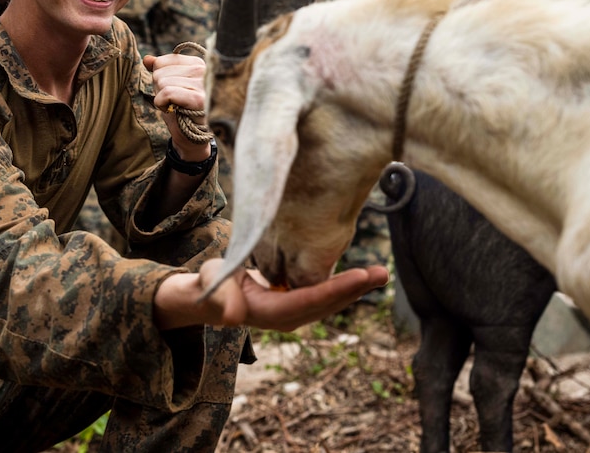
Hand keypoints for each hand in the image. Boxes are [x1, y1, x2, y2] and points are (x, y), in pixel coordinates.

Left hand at [144, 53, 209, 158]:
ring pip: (162, 82)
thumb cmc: (181, 110)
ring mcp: (203, 84)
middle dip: (160, 90)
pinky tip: (171, 110)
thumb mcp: (168, 86)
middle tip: (174, 102)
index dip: (160, 79)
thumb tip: (146, 59)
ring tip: (175, 106)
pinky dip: (162, 104)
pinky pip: (167, 93)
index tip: (173, 92)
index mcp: (199, 64)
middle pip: (160, 72)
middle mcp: (204, 70)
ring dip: (161, 99)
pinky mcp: (199, 99)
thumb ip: (159, 70)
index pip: (163, 61)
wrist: (192, 138)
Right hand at [153, 258, 389, 331]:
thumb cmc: (209, 284)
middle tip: (382, 273)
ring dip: (356, 289)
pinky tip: (363, 277)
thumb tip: (234, 316)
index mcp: (270, 312)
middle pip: (326, 304)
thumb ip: (221, 296)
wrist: (208, 295)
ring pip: (330, 302)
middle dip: (355, 289)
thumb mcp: (210, 284)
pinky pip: (325, 296)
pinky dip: (345, 286)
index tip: (360, 277)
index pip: (309, 301)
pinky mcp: (297, 304)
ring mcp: (293, 312)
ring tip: (381, 274)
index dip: (336, 289)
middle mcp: (287, 317)